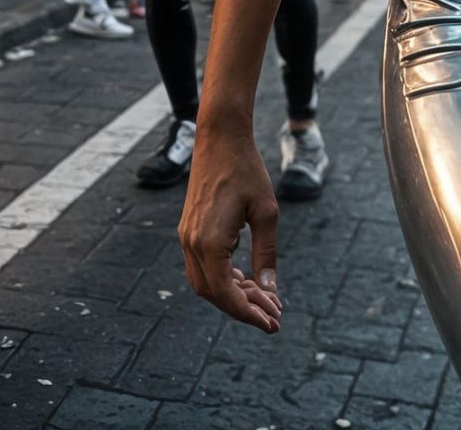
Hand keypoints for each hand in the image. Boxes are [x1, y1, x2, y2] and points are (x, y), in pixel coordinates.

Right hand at [179, 120, 283, 332]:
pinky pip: (202, 267)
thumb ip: (267, 253)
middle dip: (244, 308)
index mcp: (210, 242)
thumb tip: (270, 289)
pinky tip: (245, 278)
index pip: (226, 294)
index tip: (271, 323)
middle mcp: (191, 244)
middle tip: (274, 315)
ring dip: (232, 295)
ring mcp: (186, 237)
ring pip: (205, 283)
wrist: (220, 137)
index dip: (248, 313)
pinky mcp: (189, 230)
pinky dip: (223, 278)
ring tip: (263, 299)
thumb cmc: (247, 170)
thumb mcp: (266, 211)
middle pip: (214, 294)